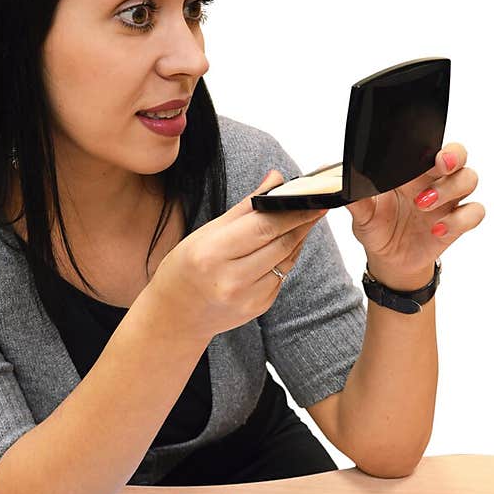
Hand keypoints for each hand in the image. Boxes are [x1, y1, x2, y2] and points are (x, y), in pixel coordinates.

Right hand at [150, 170, 326, 339]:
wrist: (176, 314)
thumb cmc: (187, 267)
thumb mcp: (206, 233)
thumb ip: (245, 207)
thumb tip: (275, 179)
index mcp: (212, 254)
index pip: (264, 227)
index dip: (292, 211)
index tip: (312, 198)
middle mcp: (231, 279)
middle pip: (280, 243)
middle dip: (302, 222)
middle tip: (316, 205)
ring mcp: (247, 297)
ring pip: (286, 260)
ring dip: (297, 239)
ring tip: (302, 222)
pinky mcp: (258, 307)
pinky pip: (281, 276)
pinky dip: (285, 259)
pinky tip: (281, 248)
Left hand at [346, 143, 484, 289]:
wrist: (388, 259)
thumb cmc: (377, 227)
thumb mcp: (362, 214)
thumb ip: (356, 198)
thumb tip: (342, 185)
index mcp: (413, 171)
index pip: (431, 146)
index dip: (434, 144)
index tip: (426, 153)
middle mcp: (435, 180)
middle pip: (458, 155)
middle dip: (453, 156)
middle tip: (438, 166)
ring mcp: (449, 201)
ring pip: (469, 179)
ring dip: (450, 189)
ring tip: (422, 205)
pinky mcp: (457, 223)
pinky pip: (474, 212)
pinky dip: (460, 219)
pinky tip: (437, 229)